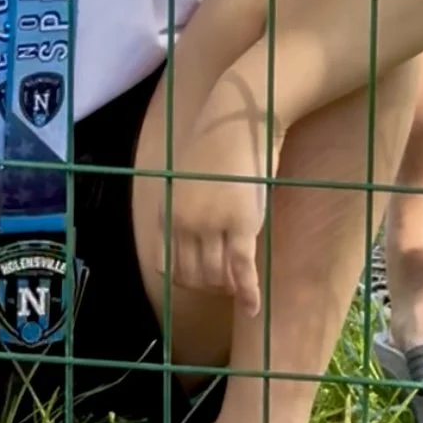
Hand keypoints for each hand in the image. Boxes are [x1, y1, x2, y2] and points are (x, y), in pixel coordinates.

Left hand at [163, 79, 266, 315]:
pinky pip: (241, 270)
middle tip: (227, 283)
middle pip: (193, 276)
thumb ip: (186, 208)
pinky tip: (253, 307)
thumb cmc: (218, 142)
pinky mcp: (240, 225)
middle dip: (209, 285)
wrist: (239, 116)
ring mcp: (211, 225)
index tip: (200, 279)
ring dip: (228, 287)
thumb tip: (196, 236)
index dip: (184, 280)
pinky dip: (248, 292)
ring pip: (217, 276)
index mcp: (168, 212)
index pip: (168, 266)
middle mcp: (185, 223)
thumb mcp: (188, 179)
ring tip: (240, 286)